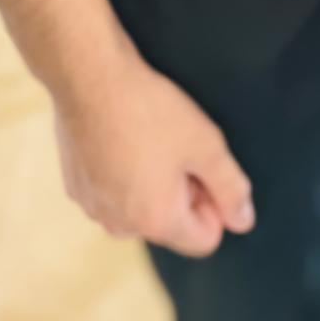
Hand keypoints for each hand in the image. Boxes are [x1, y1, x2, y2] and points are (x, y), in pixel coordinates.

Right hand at [54, 51, 254, 256]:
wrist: (90, 80)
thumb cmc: (152, 111)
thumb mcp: (207, 147)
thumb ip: (231, 189)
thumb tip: (243, 222)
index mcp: (155, 222)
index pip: (205, 240)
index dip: (215, 205)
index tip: (205, 168)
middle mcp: (119, 225)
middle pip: (172, 226)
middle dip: (184, 195)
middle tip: (180, 149)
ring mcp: (92, 208)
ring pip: (142, 210)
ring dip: (155, 185)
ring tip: (152, 142)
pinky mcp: (76, 188)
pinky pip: (115, 194)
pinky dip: (126, 175)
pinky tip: (126, 139)